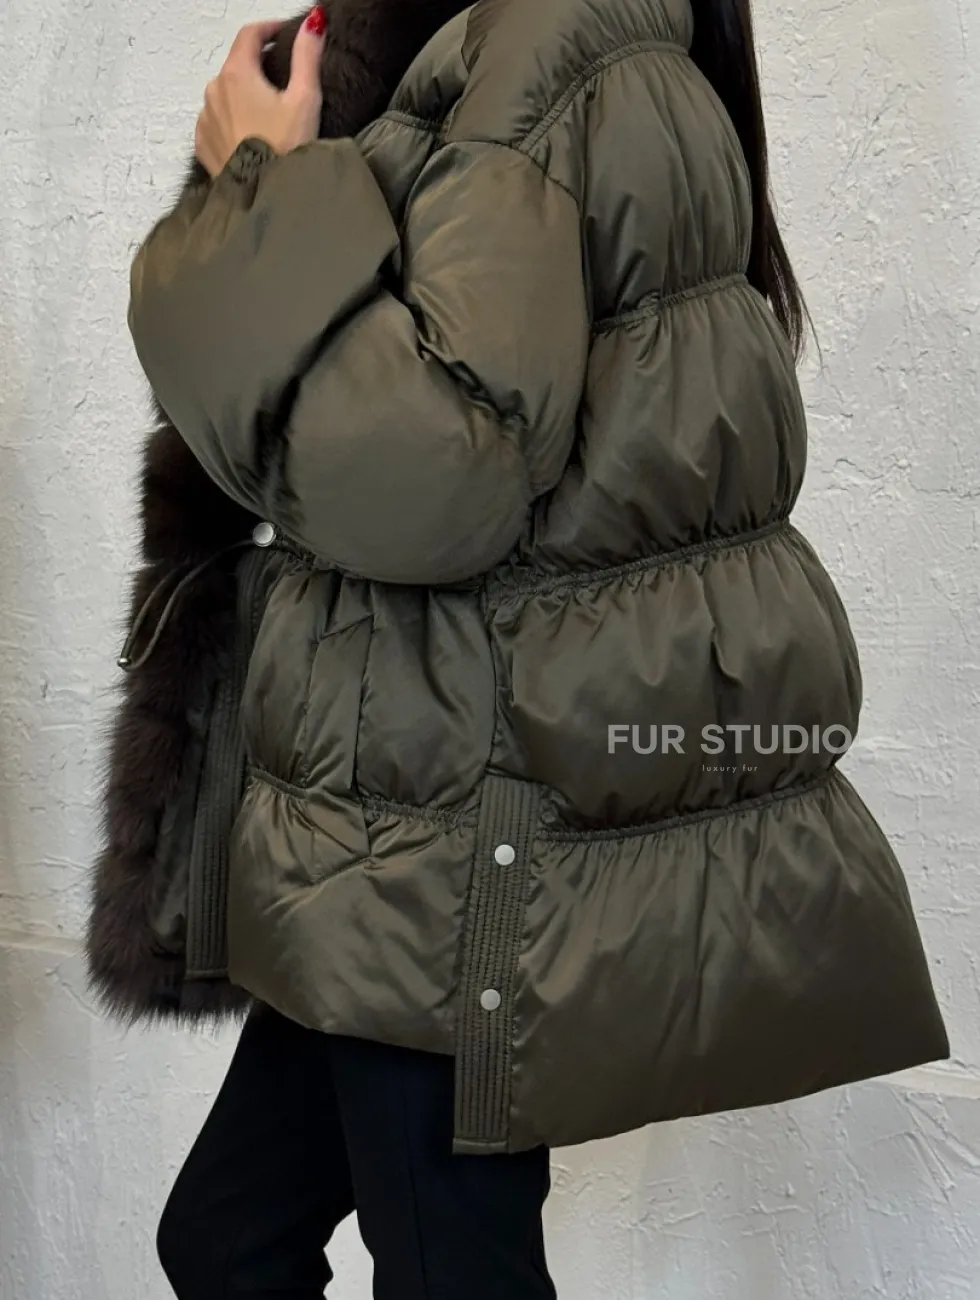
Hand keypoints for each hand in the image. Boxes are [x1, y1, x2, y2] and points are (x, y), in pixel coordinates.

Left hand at [195, 5, 326, 177]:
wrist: (264, 196)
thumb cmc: (284, 150)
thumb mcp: (305, 99)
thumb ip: (307, 55)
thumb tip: (313, 24)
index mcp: (237, 73)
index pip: (249, 34)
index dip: (269, 29)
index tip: (283, 34)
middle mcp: (214, 90)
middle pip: (237, 65)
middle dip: (258, 67)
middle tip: (283, 84)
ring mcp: (205, 118)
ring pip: (226, 94)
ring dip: (244, 96)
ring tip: (268, 116)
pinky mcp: (203, 144)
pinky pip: (217, 122)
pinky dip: (232, 122)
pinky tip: (251, 136)